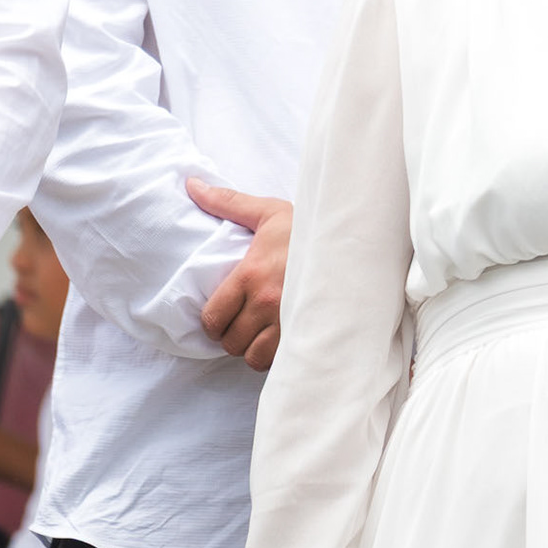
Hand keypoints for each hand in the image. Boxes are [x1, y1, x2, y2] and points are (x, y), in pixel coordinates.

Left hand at [188, 177, 294, 369]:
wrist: (356, 240)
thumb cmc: (309, 229)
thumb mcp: (268, 212)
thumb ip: (227, 202)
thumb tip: (192, 185)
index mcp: (252, 274)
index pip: (214, 316)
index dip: (213, 321)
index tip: (221, 316)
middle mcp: (267, 303)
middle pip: (231, 341)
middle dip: (232, 336)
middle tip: (241, 325)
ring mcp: (289, 323)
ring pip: (253, 357)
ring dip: (252, 349)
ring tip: (260, 335)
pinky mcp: (309, 335)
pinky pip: (280, 362)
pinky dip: (276, 357)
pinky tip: (280, 341)